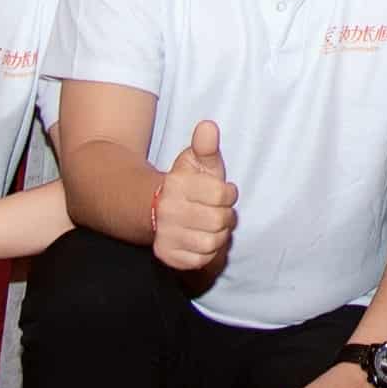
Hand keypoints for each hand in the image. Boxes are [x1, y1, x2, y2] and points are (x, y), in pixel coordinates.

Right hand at [154, 120, 235, 271]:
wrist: (158, 208)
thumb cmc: (189, 183)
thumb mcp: (197, 161)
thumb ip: (205, 145)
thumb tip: (208, 126)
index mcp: (176, 185)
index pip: (222, 195)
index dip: (229, 194)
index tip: (224, 192)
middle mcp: (167, 211)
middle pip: (218, 221)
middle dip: (225, 216)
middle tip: (218, 211)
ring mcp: (165, 234)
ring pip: (211, 243)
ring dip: (218, 236)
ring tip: (210, 225)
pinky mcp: (166, 255)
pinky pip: (200, 260)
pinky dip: (206, 253)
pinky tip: (201, 239)